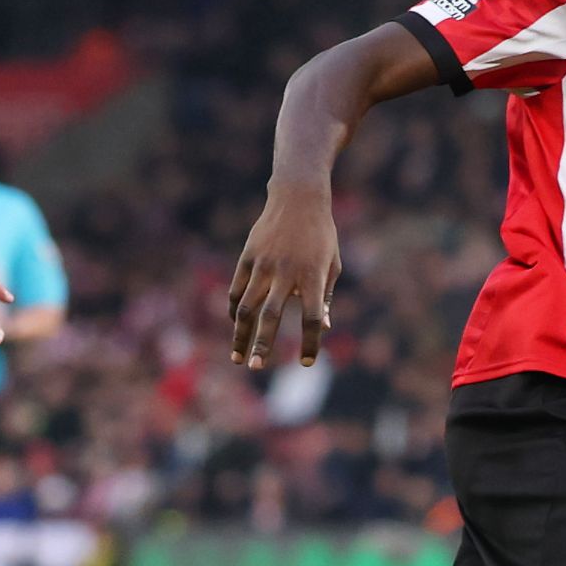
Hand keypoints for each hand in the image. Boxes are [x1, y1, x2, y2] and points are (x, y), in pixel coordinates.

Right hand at [228, 184, 341, 368]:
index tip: (306, 362)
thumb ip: (326, 296)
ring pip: (246, 307)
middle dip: (262, 345)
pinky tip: (235, 323)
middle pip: (271, 317)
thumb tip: (324, 327)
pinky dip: (234, 310)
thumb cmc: (321, 235)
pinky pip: (237, 289)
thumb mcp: (332, 263)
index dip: (310, 342)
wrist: (298, 198)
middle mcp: (287, 273)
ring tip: (237, 356)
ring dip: (240, 334)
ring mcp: (264, 265)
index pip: (312, 318)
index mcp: (313, 277)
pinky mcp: (248, 257)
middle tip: (256, 367)